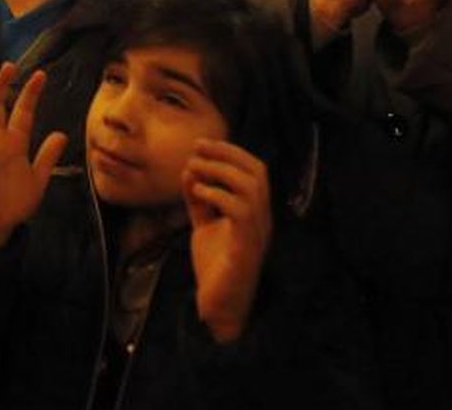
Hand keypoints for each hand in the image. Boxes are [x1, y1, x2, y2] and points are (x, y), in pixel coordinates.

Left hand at [184, 139, 272, 343]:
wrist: (219, 308)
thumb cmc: (216, 267)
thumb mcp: (204, 225)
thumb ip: (200, 201)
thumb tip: (189, 171)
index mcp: (255, 211)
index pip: (254, 170)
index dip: (231, 151)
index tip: (201, 144)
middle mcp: (262, 219)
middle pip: (257, 171)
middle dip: (227, 153)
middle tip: (197, 149)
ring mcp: (257, 233)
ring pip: (252, 187)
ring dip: (221, 171)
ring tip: (195, 169)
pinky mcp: (245, 249)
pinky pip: (241, 212)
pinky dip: (219, 195)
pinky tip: (198, 192)